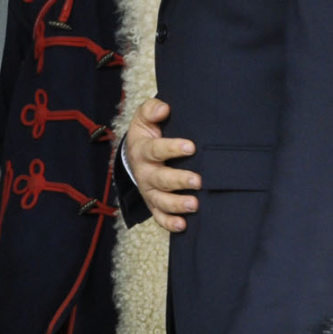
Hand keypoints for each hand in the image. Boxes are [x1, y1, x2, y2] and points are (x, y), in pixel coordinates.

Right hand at [123, 98, 200, 231]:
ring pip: (160, 201)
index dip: (172, 148)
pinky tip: (182, 225)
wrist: (134, 155)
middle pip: (160, 179)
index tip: (191, 146)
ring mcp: (149, 190)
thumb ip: (152, 109)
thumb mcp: (145, 118)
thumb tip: (164, 108)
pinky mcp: (154, 204)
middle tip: (198, 180)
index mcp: (142, 150)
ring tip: (194, 205)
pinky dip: (169, 223)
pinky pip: (159, 217)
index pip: (156, 150)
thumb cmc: (147, 134)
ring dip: (177, 204)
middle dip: (179, 181)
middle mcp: (144, 173)